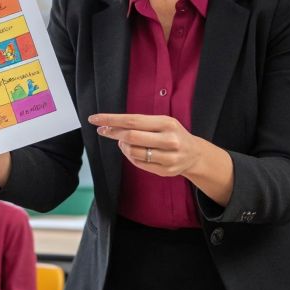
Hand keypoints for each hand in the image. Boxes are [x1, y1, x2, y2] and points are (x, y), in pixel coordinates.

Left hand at [89, 113, 203, 177]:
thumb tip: (111, 127)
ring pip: (133, 152)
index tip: (94, 119)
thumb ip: (140, 124)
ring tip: (123, 142)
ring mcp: (168, 157)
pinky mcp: (166, 171)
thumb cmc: (173, 134)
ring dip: (123, 147)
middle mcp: (169, 140)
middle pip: (131, 137)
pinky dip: (131, 157)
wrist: (195, 154)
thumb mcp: (162, 122)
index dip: (111, 120)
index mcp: (167, 123)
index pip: (132, 120)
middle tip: (103, 131)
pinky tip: (132, 152)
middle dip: (113, 133)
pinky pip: (139, 164)